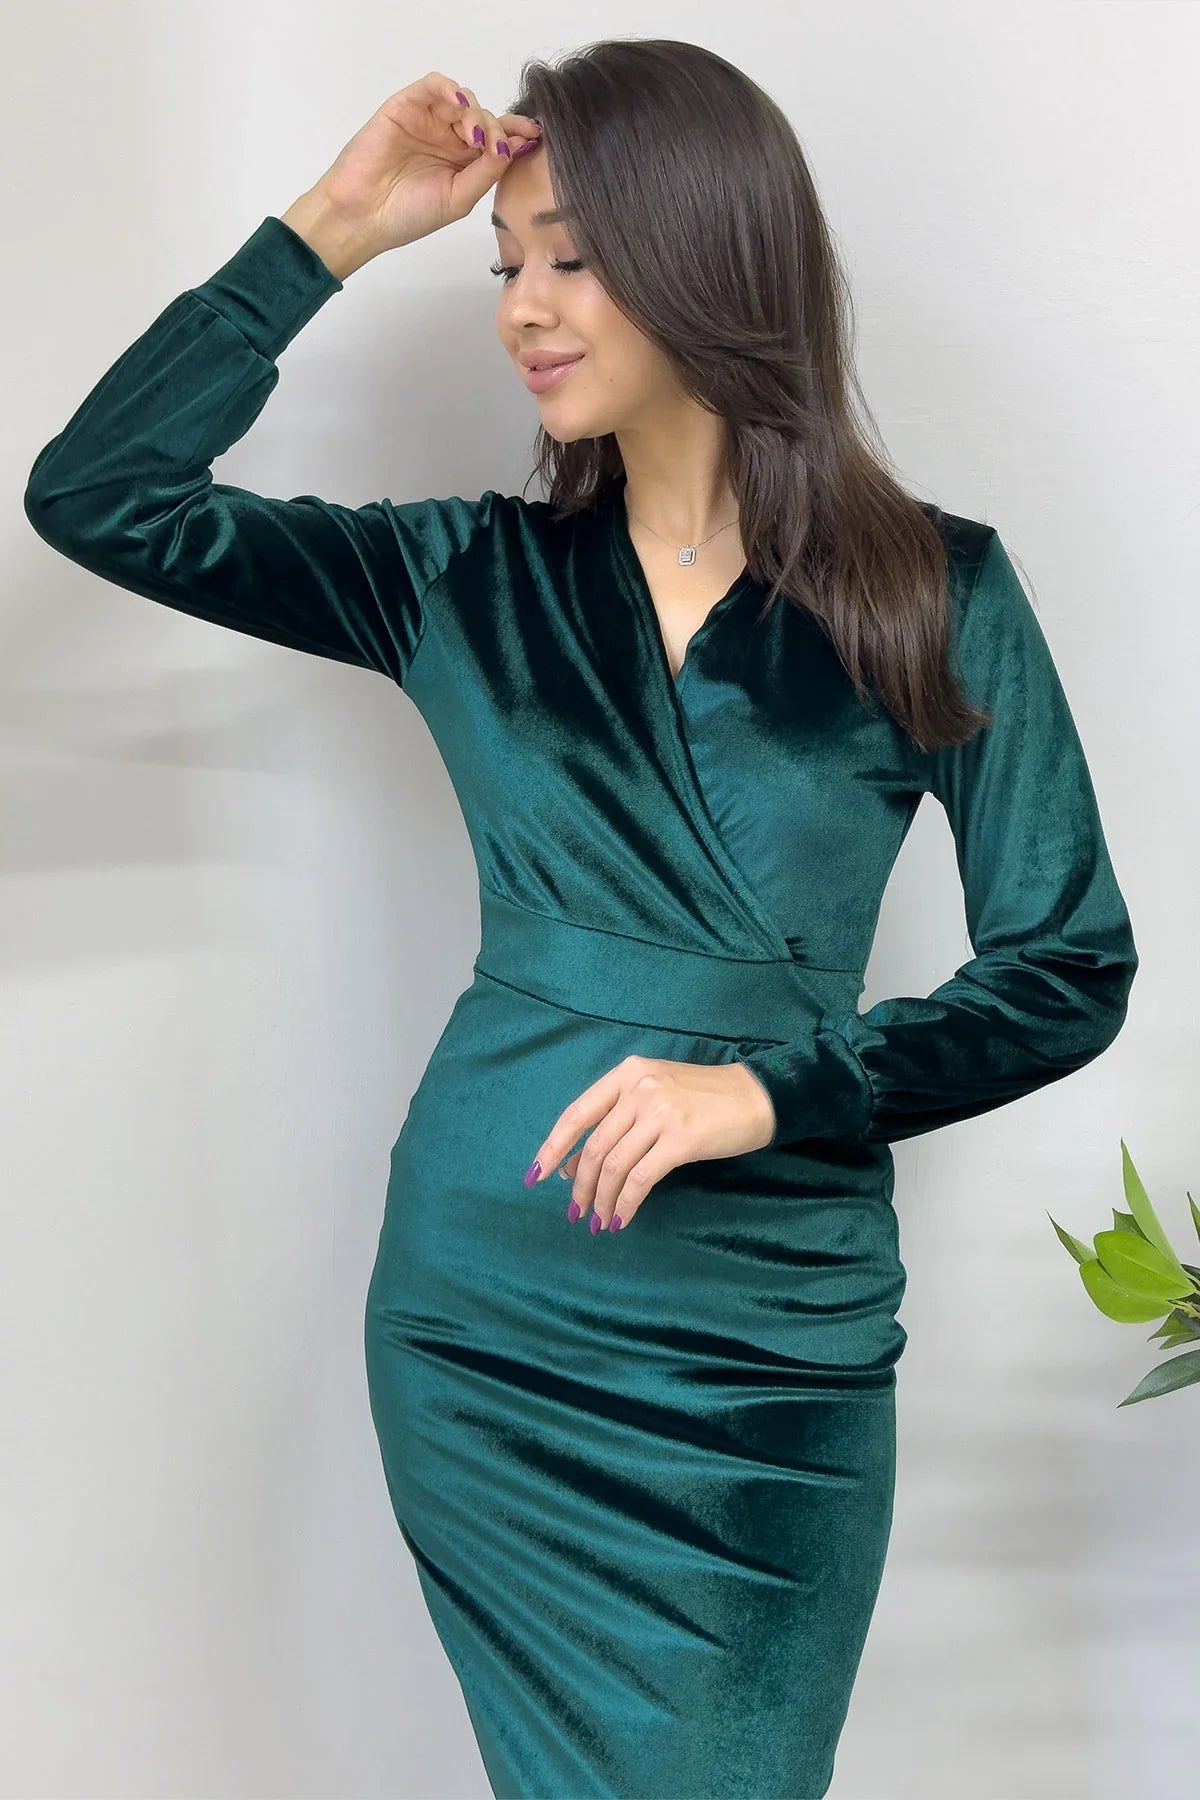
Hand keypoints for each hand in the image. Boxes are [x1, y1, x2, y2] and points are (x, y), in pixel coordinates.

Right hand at [292, 72, 541, 264]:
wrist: (362, 216)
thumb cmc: (408, 215)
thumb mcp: (459, 198)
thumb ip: (487, 171)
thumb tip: (517, 146)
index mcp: (464, 163)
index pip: (496, 139)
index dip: (517, 133)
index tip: (536, 136)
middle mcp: (449, 138)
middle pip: (484, 117)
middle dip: (496, 127)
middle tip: (497, 145)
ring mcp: (428, 120)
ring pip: (462, 100)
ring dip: (475, 113)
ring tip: (474, 136)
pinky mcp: (406, 106)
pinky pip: (433, 85)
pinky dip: (449, 87)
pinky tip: (460, 103)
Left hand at [524, 1055, 777, 1232]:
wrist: (756, 1097)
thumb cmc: (702, 1099)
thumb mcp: (654, 1098)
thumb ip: (616, 1124)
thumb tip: (573, 1167)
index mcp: (626, 1074)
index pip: (576, 1114)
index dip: (553, 1148)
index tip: (536, 1177)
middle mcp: (639, 1088)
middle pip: (595, 1146)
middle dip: (581, 1186)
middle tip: (576, 1213)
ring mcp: (660, 1111)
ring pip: (615, 1165)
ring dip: (602, 1200)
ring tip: (599, 1221)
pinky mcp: (681, 1138)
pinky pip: (641, 1178)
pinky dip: (627, 1203)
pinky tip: (622, 1218)